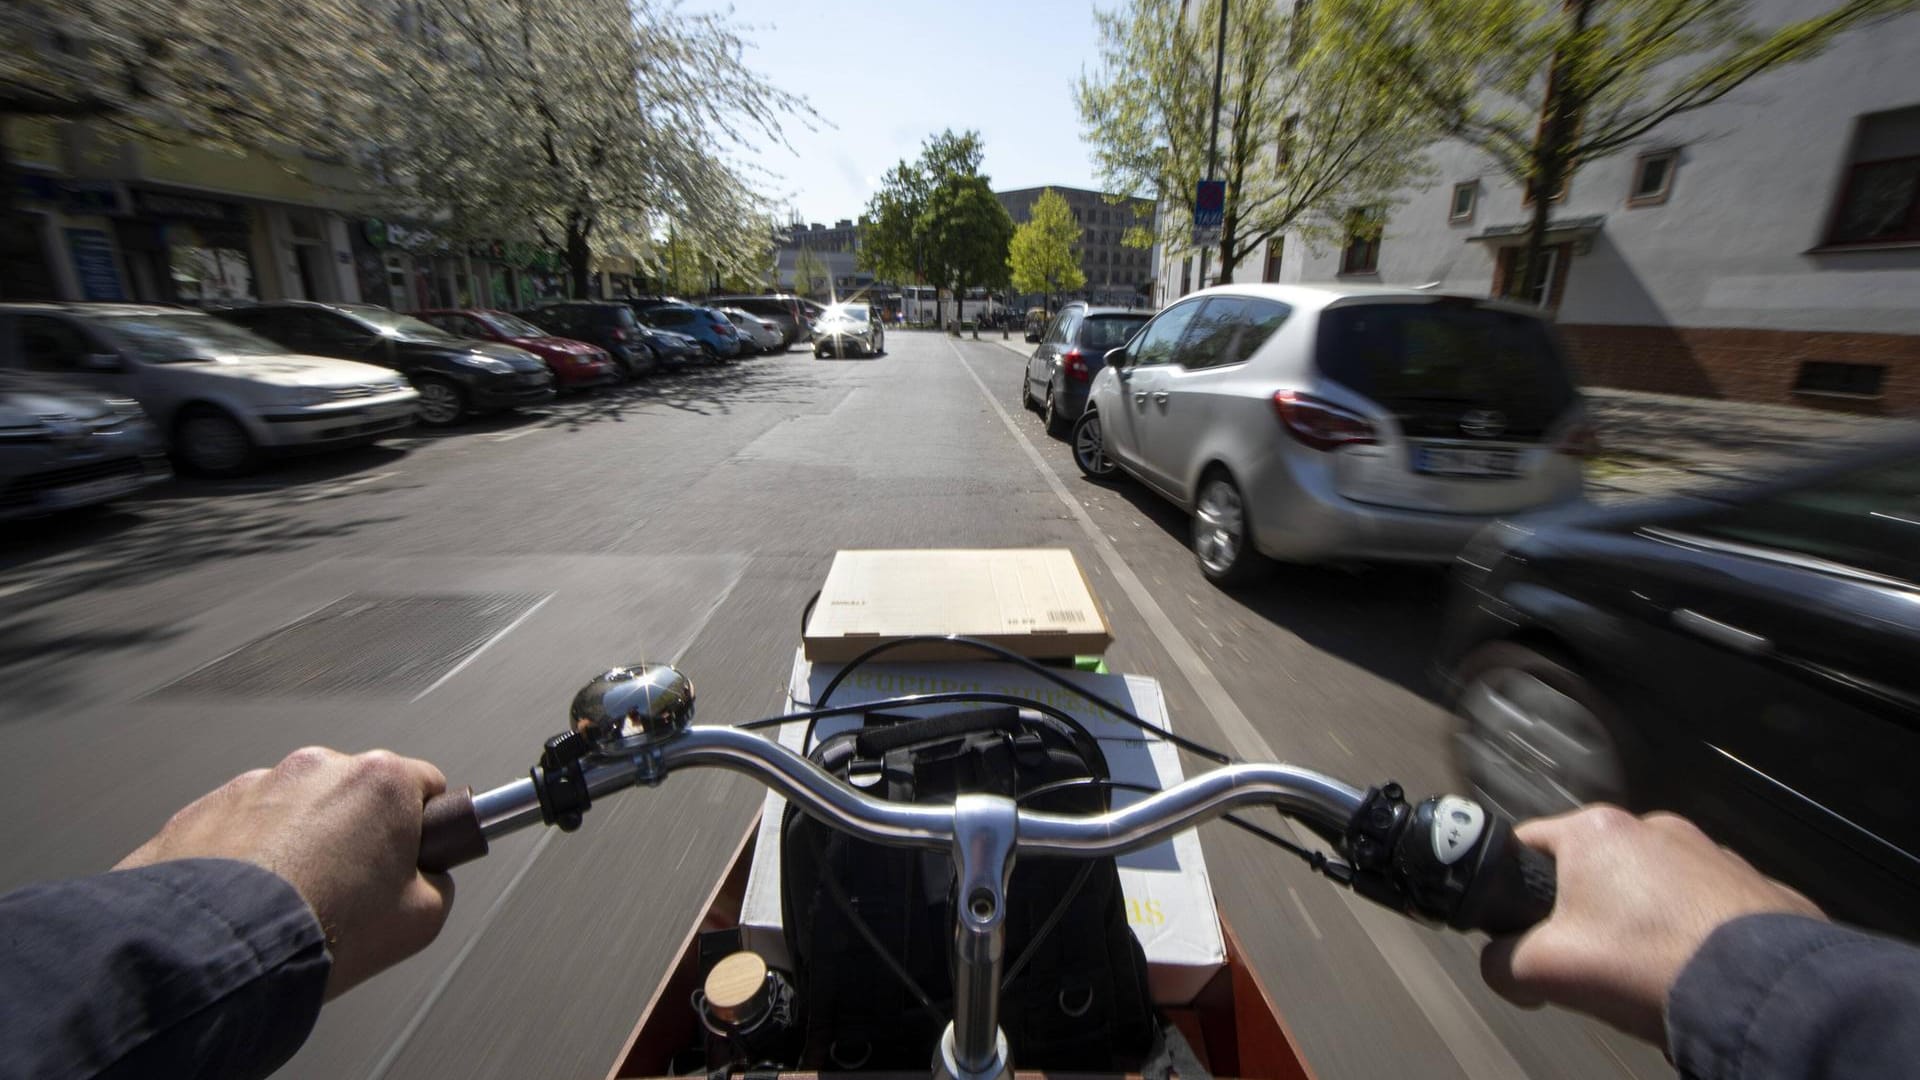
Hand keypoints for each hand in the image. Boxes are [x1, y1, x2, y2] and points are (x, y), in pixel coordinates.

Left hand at [117, 747, 453, 998]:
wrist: (221, 953)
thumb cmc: (323, 930)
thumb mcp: (423, 917)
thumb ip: (437, 880)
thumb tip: (424, 875)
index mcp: (380, 781)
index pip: (425, 785)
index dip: (423, 826)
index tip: (410, 856)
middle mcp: (317, 768)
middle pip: (354, 794)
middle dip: (356, 832)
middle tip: (350, 889)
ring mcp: (253, 785)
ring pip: (293, 809)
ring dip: (297, 842)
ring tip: (291, 899)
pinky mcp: (202, 811)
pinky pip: (238, 827)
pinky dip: (247, 855)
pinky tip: (249, 899)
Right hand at [1480, 805, 1822, 1044]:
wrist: (1763, 992)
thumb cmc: (1651, 965)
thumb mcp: (1547, 971)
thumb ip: (1502, 962)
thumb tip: (1501, 966)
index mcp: (1596, 831)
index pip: (1528, 843)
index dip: (1517, 888)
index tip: (1527, 928)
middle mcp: (1654, 827)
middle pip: (1594, 870)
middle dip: (1588, 914)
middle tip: (1593, 962)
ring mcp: (1711, 852)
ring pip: (1652, 888)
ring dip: (1643, 922)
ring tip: (1650, 973)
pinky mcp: (1753, 884)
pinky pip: (1705, 906)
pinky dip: (1693, 933)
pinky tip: (1693, 970)